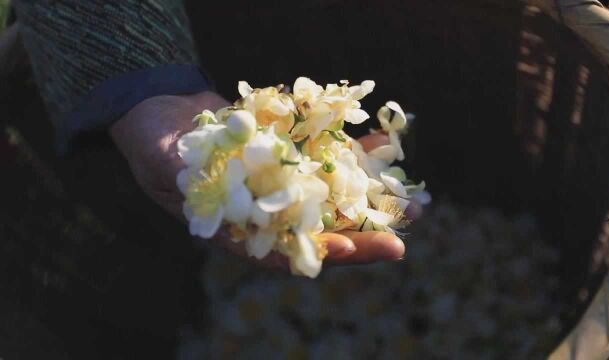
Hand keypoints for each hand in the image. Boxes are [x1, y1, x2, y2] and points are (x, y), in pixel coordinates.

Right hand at [110, 91, 411, 269]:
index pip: (277, 249)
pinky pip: (327, 157)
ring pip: (332, 196)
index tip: (347, 249)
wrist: (164, 109)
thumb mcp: (159, 161)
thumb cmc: (152, 142)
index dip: (312, 252)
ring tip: (415, 206)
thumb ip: (182, 175)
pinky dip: (355, 155)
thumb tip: (211, 188)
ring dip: (372, 200)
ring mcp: (282, 180)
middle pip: (316, 230)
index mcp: (236, 225)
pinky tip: (385, 150)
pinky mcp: (291, 153)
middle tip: (401, 242)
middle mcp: (265, 207)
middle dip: (359, 235)